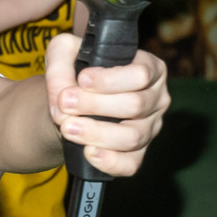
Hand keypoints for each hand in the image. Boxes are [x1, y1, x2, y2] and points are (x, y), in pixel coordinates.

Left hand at [41, 34, 168, 176]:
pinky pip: (131, 164)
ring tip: (67, 127)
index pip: (141, 74)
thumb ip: (60, 62)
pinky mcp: (138, 153)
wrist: (71, 104)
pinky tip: (88, 152)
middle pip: (136, 105)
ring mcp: (149, 128)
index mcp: (149, 68)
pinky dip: (109, 161)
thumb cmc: (76, 73)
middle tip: (65, 103)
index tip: (82, 80)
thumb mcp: (65, 52)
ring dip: (96, 133)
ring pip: (132, 137)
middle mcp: (155, 98)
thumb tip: (63, 94)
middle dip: (95, 105)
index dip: (110, 80)